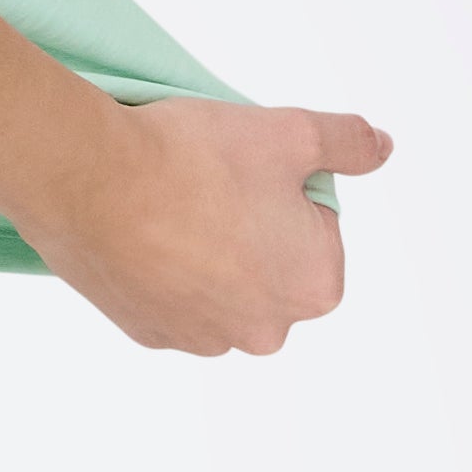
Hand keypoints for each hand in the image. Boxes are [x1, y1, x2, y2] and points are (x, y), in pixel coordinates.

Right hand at [25, 93, 392, 356]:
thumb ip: (347, 143)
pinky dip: (164, 270)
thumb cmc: (191, 158)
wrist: (90, 180)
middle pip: (273, 264)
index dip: (284, 188)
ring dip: (208, 252)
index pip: (318, 227)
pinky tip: (145, 233)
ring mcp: (204, 339)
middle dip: (251, 229)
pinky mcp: (151, 335)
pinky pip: (173, 300)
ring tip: (173, 207)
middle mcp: (266, 330)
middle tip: (210, 185)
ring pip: (221, 285)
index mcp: (316, 286)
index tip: (247, 171)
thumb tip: (381, 147)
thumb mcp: (290, 132)